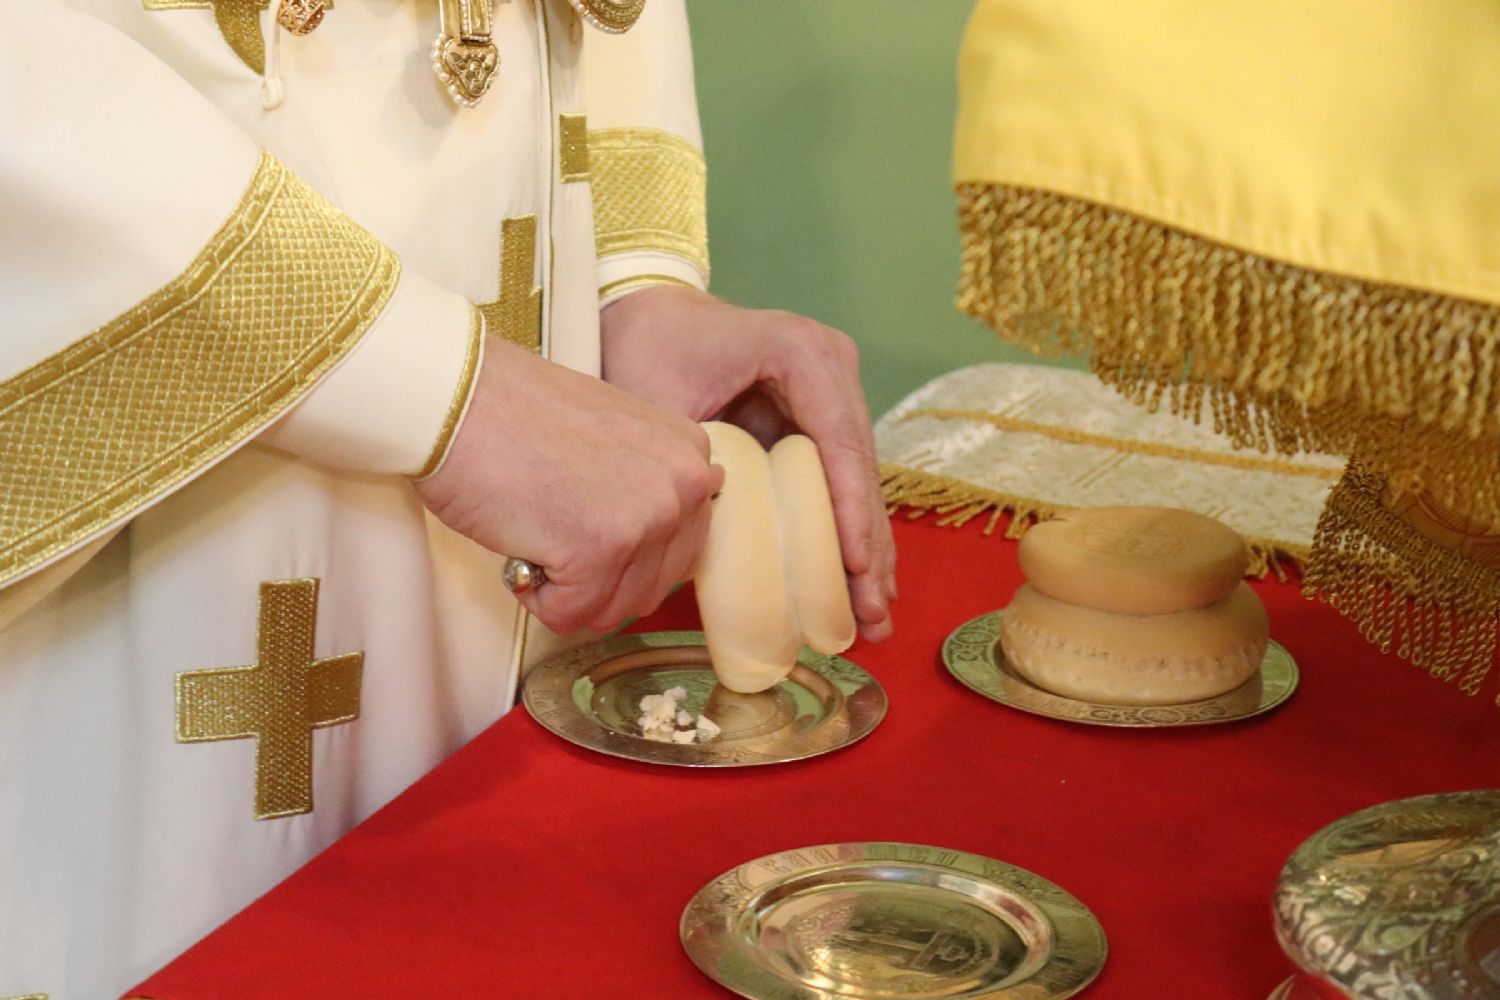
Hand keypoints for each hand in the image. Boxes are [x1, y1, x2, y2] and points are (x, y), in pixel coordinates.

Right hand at [416, 337, 723, 633]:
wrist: (456, 397)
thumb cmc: (516, 412)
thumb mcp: (613, 430)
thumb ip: (648, 479)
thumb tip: (649, 534)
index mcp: (689, 453)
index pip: (682, 547)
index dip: (627, 552)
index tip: (586, 522)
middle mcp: (683, 486)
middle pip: (652, 587)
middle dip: (599, 579)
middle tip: (555, 530)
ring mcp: (647, 519)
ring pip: (613, 609)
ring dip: (566, 589)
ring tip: (536, 532)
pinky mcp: (599, 552)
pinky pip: (571, 615)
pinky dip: (537, 597)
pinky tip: (521, 547)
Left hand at [599, 285, 894, 641]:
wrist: (646, 314)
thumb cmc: (647, 349)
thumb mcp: (659, 401)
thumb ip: (687, 460)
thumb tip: (708, 543)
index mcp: (799, 351)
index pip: (836, 441)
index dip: (849, 510)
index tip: (855, 566)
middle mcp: (832, 367)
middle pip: (859, 469)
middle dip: (867, 548)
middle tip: (873, 615)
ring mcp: (833, 393)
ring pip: (858, 483)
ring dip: (866, 552)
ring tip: (874, 618)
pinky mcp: (821, 419)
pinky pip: (838, 483)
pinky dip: (845, 534)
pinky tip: (857, 586)